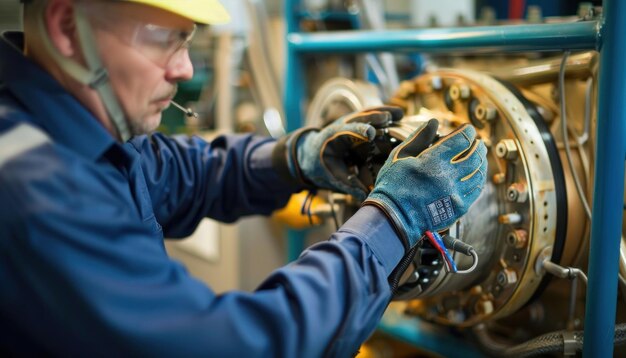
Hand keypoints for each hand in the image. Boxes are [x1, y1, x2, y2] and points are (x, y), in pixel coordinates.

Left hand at [272, 106, 403, 199]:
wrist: (310, 154)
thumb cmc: (321, 166)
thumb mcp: (332, 177)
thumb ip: (349, 185)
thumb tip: (365, 196)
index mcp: (333, 138)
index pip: (347, 132)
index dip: (358, 131)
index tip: (371, 133)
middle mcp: (341, 125)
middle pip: (359, 118)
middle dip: (373, 118)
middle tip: (389, 118)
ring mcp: (349, 121)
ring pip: (366, 113)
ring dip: (382, 112)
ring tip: (400, 113)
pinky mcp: (357, 122)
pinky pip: (371, 115)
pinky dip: (383, 113)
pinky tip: (400, 114)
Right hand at [363, 119, 486, 250]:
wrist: (392, 218)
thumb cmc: (392, 186)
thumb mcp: (400, 156)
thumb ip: (419, 138)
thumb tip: (434, 122)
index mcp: (433, 161)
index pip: (462, 140)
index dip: (467, 131)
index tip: (467, 128)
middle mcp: (448, 177)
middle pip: (475, 155)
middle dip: (478, 145)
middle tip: (477, 142)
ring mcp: (455, 194)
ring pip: (479, 173)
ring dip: (481, 162)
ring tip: (479, 157)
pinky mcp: (458, 209)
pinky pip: (476, 191)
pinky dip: (478, 180)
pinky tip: (475, 176)